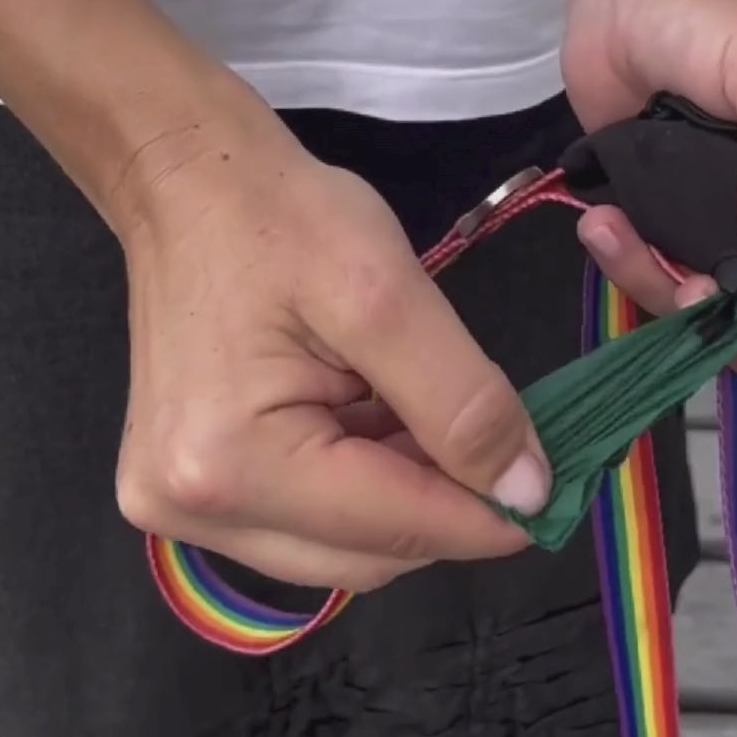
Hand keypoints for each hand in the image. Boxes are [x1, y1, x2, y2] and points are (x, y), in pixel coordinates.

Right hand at [113, 113, 548, 591]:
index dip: (487, 518)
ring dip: (406, 496)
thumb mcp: (388, 293)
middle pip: (365, 554)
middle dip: (446, 508)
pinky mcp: (192, 484)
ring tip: (438, 418)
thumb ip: (461, 399)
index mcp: (232, 464)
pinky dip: (365, 481)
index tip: (554, 499)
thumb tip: (527, 492)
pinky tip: (387, 420)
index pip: (393, 526)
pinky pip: (305, 517)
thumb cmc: (281, 216)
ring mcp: (182, 503)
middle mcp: (191, 509)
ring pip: (339, 546)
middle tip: (506, 448)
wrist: (188, 182)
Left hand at [562, 0, 736, 388]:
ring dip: (662, 292)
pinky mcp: (669, 227)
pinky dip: (629, 266)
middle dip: (735, 331)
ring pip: (713, 317)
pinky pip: (657, 281)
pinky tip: (603, 223)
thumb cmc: (716, 20)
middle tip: (687, 289)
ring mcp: (730, 233)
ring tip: (618, 232)